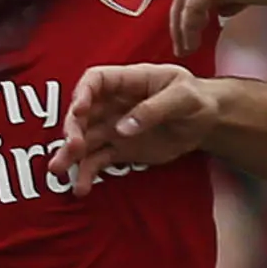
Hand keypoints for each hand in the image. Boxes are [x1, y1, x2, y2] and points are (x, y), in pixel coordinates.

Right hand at [50, 63, 220, 184]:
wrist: (207, 122)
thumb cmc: (196, 99)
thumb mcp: (183, 98)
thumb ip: (154, 109)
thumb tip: (123, 128)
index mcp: (128, 81)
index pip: (95, 80)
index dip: (82, 93)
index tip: (79, 110)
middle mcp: (113, 104)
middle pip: (82, 113)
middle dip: (72, 129)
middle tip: (72, 147)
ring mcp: (114, 128)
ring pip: (84, 140)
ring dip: (69, 154)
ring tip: (59, 171)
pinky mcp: (119, 150)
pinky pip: (97, 161)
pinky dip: (87, 174)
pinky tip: (82, 188)